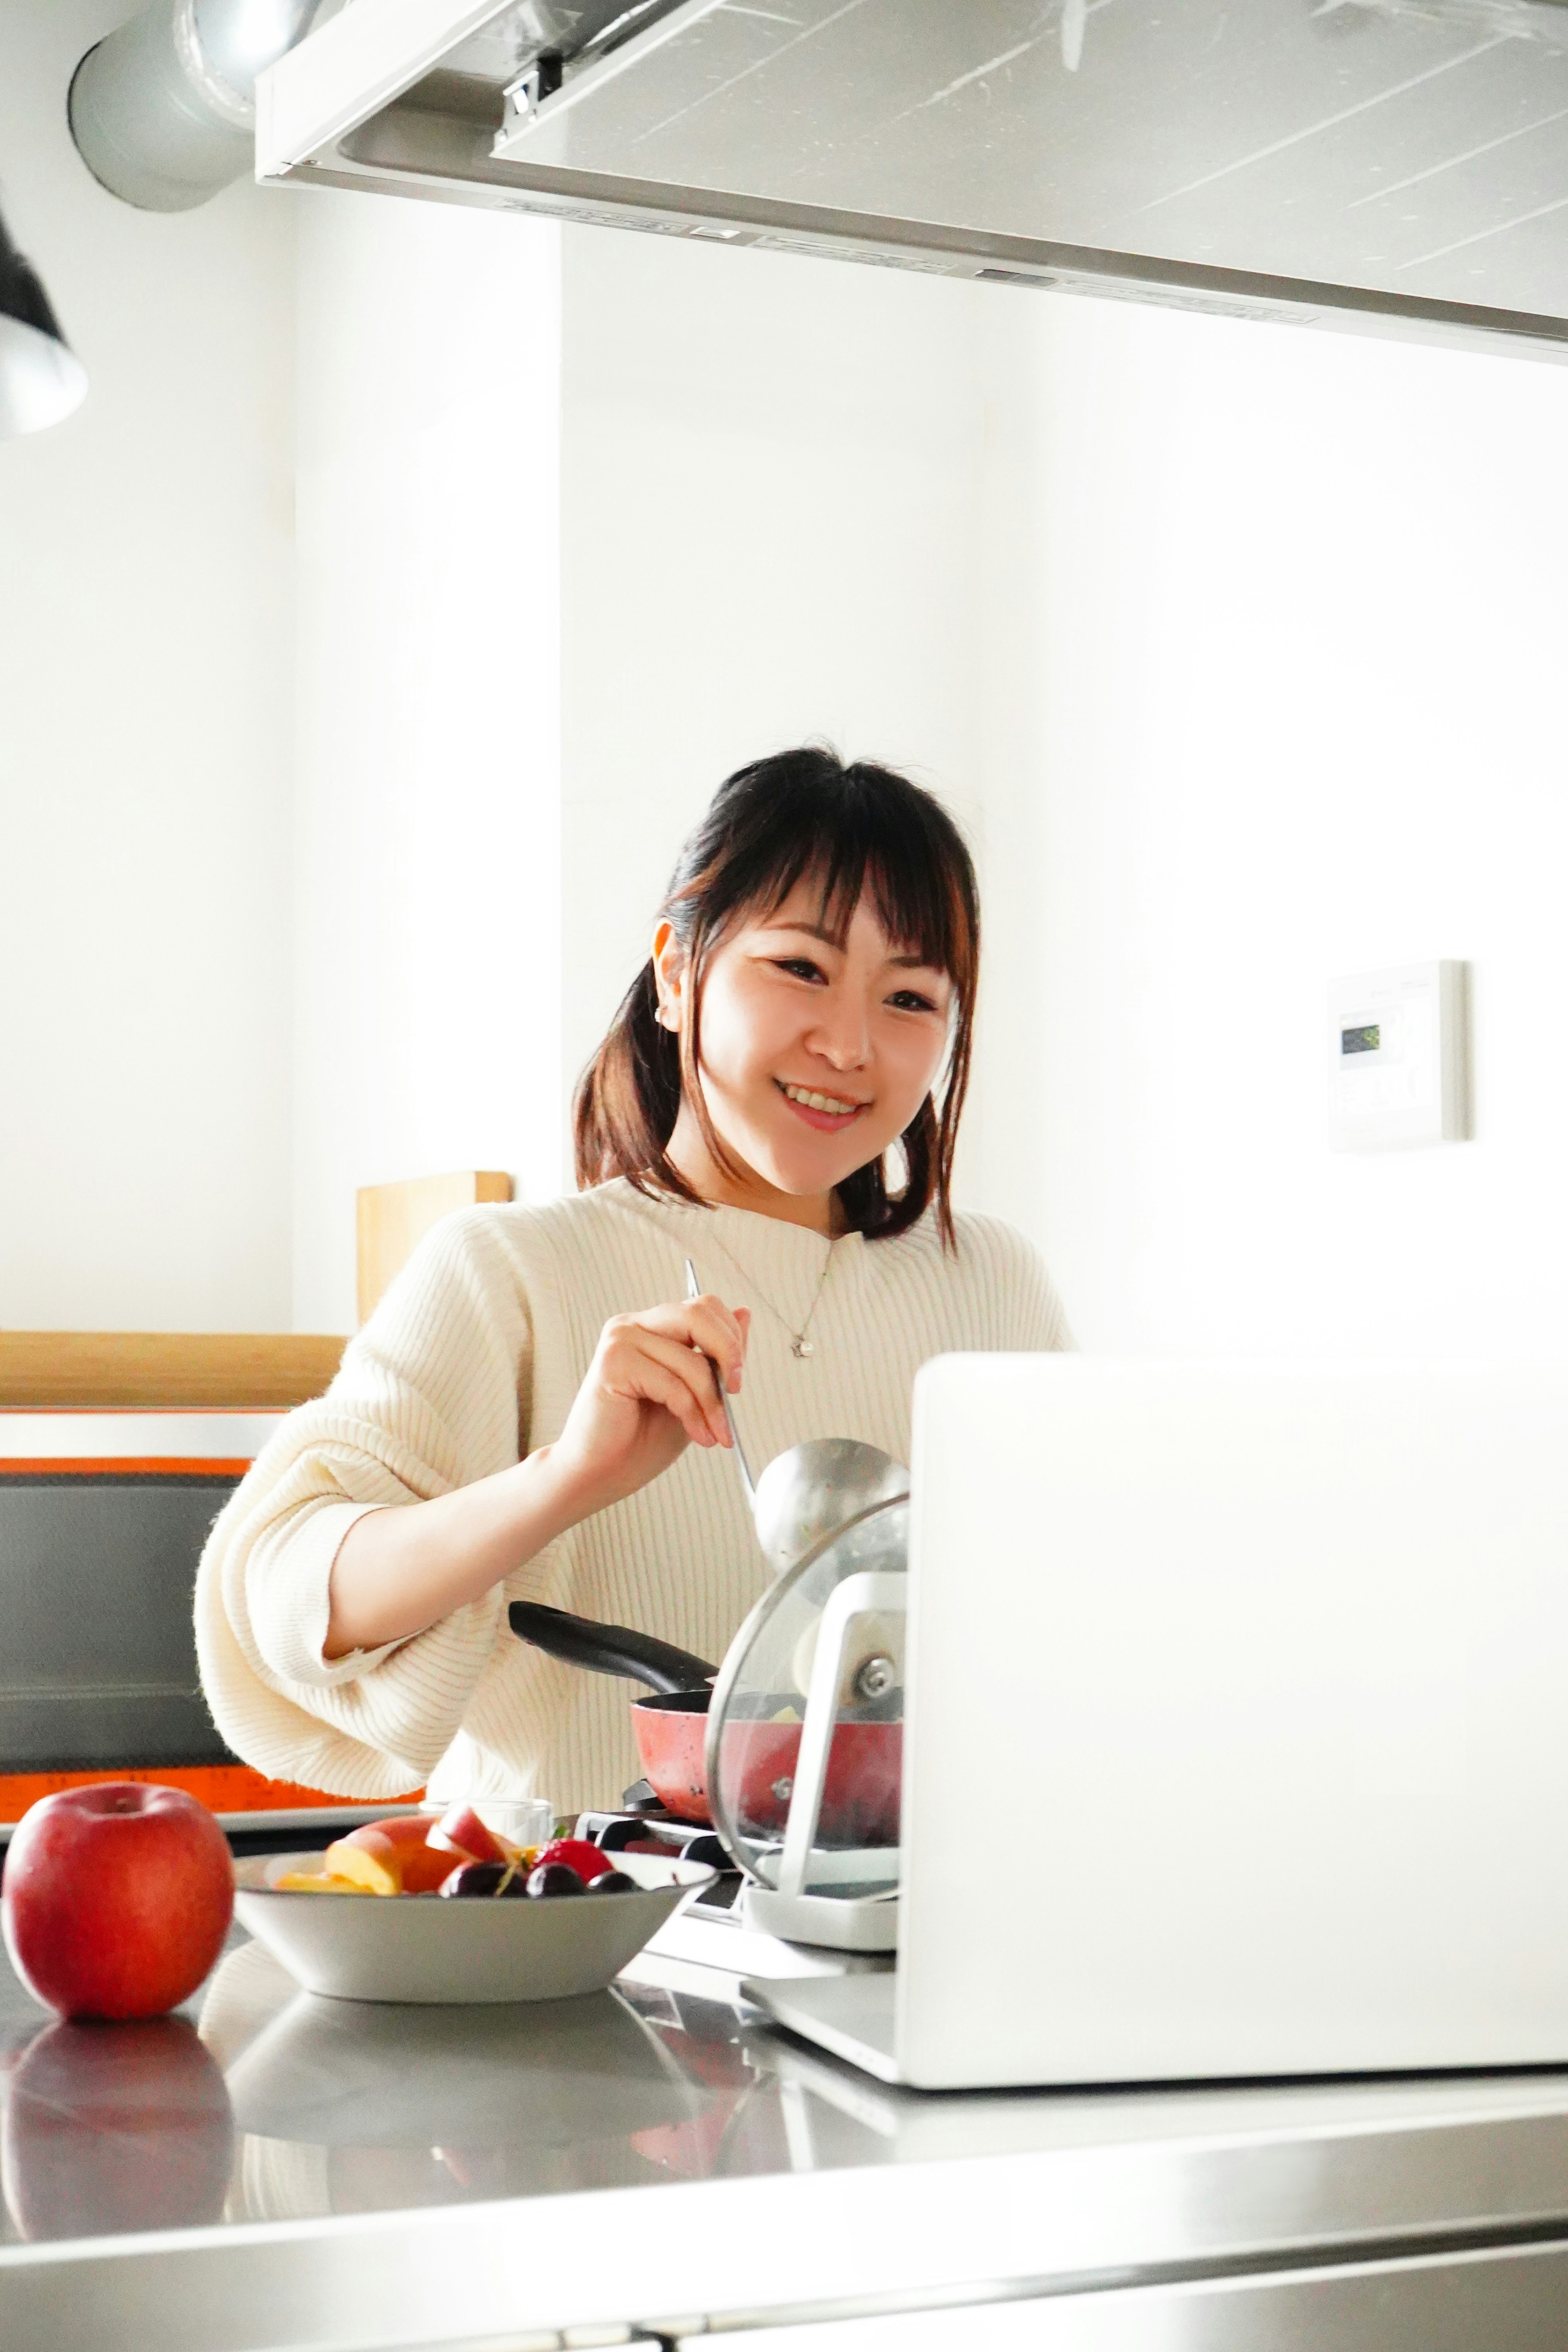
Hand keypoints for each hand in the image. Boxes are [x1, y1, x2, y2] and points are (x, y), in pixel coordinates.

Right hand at [545, 1293, 750, 1519]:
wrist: (600, 1474)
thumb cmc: (642, 1439)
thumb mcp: (695, 1393)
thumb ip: (716, 1355)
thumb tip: (745, 1312)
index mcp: (652, 1327)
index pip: (705, 1307)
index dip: (732, 1338)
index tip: (736, 1380)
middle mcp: (633, 1325)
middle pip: (699, 1314)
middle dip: (728, 1354)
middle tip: (734, 1393)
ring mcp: (620, 1340)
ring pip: (691, 1358)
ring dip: (712, 1403)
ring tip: (715, 1434)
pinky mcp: (612, 1363)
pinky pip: (672, 1383)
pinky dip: (692, 1413)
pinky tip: (697, 1435)